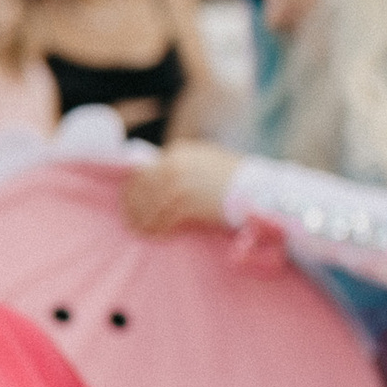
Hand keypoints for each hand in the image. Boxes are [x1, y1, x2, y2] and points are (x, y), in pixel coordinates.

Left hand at [123, 139, 237, 236]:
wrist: (255, 188)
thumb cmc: (233, 177)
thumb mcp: (204, 160)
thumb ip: (181, 166)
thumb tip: (158, 181)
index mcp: (179, 152)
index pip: (144, 169)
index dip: (135, 188)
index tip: (131, 200)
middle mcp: (175, 165)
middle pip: (142, 186)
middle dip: (134, 204)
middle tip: (131, 219)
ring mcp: (180, 183)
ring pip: (150, 203)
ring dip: (143, 218)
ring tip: (140, 229)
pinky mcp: (188, 203)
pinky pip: (164, 217)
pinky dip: (157, 227)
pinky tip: (156, 234)